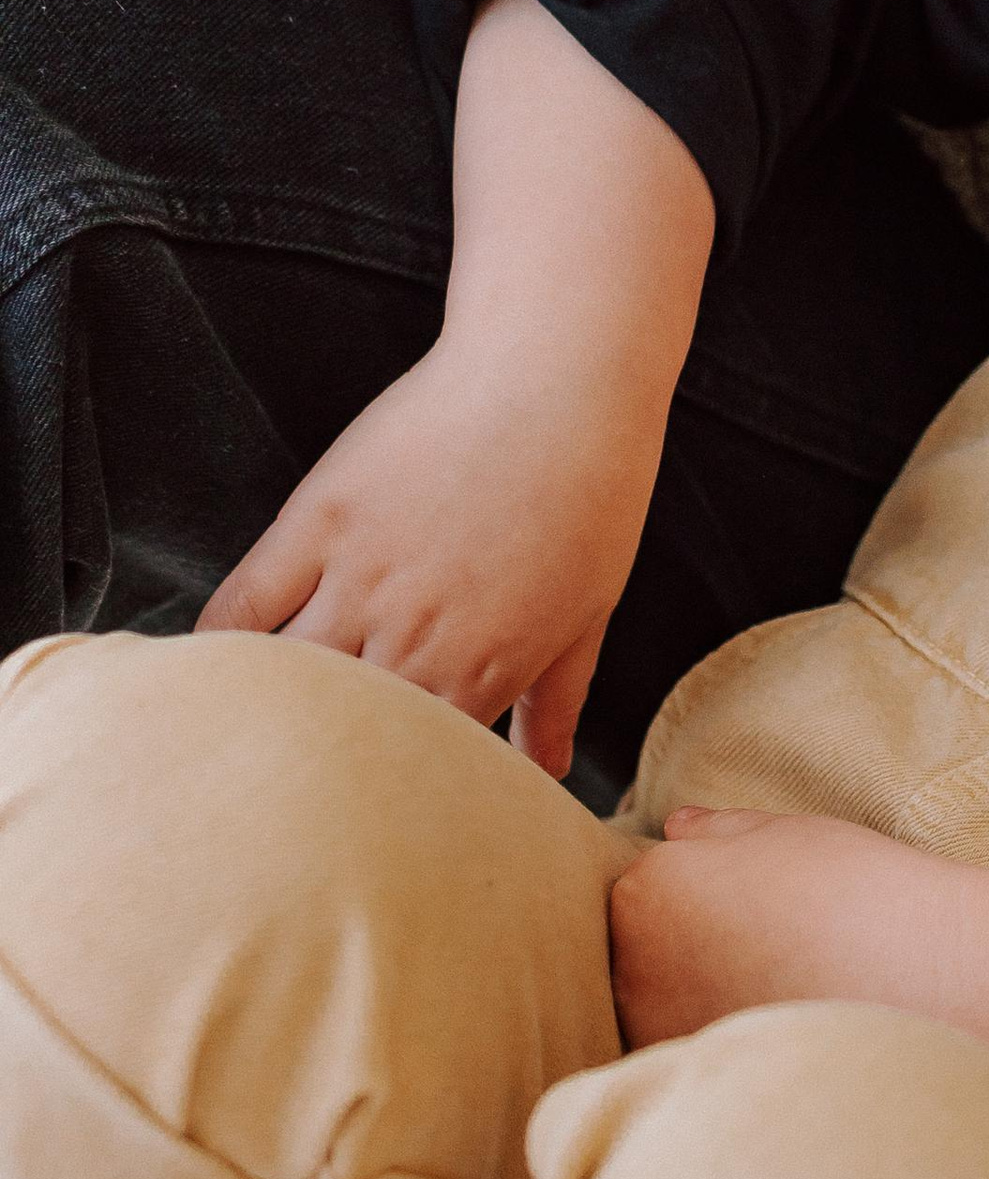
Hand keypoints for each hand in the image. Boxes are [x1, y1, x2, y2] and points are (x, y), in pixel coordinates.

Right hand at [196, 328, 661, 774]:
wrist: (558, 377)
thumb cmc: (590, 489)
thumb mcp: (588, 607)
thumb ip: (555, 699)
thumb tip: (546, 772)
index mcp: (480, 672)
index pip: (414, 767)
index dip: (386, 790)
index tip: (365, 801)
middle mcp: (413, 640)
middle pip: (340, 736)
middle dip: (315, 769)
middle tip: (290, 785)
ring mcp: (360, 581)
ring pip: (287, 679)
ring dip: (264, 713)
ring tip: (244, 736)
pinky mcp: (318, 522)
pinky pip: (244, 604)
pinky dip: (217, 646)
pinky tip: (208, 669)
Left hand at [611, 810, 988, 1169]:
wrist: (928, 976)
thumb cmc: (860, 893)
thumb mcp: (785, 836)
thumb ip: (714, 833)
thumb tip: (675, 831)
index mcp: (645, 892)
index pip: (631, 892)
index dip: (681, 896)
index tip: (731, 906)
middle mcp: (630, 970)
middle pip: (630, 958)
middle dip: (676, 955)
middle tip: (757, 952)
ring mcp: (658, 1039)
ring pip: (656, 1014)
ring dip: (692, 1006)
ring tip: (774, 993)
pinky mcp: (698, 1087)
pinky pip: (689, 1061)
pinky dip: (721, 1051)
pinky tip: (780, 1033)